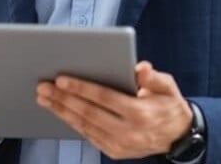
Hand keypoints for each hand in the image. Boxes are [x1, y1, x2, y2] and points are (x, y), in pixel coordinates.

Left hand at [36, 61, 192, 158]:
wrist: (178, 137)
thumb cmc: (168, 105)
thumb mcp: (168, 87)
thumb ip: (154, 77)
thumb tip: (140, 68)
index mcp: (140, 113)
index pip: (104, 98)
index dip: (81, 88)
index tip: (61, 79)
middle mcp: (128, 132)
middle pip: (89, 113)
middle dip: (63, 99)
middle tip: (43, 87)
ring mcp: (120, 145)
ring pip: (84, 126)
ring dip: (61, 112)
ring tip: (44, 98)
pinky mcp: (114, 151)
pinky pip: (88, 135)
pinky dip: (72, 123)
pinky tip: (60, 111)